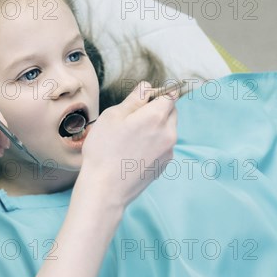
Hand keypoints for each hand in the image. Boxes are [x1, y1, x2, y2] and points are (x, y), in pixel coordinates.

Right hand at [77, 81, 177, 217]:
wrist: (105, 189)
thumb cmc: (104, 150)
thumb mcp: (112, 116)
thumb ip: (133, 99)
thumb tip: (146, 87)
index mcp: (156, 116)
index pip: (170, 94)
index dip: (156, 93)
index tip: (142, 99)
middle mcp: (169, 133)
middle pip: (171, 112)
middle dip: (157, 109)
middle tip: (132, 119)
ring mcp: (168, 151)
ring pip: (168, 129)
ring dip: (155, 127)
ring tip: (130, 137)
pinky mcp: (164, 165)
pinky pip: (163, 145)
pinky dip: (153, 143)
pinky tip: (133, 151)